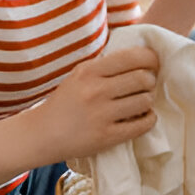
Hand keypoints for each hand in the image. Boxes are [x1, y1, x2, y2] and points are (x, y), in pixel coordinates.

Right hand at [31, 44, 158, 160]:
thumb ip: (105, 67)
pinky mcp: (107, 137)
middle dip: (150, 81)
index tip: (153, 64)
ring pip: (145, 101)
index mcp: (89, 71)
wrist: (41, 134)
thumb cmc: (64, 103)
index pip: (132, 57)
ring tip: (141, 102)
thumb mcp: (79, 75)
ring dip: (148, 101)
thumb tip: (142, 58)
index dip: (150, 59)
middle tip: (146, 86)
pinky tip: (142, 117)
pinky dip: (148, 119)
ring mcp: (102, 115)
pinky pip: (142, 124)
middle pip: (143, 78)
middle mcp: (96, 90)